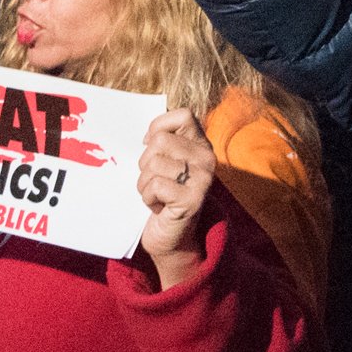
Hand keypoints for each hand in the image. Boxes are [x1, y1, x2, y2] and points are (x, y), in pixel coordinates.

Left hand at [135, 108, 215, 287]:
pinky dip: (147, 198)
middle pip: (159, 140)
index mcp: (201, 145)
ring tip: (157, 195)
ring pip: (154, 164)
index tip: (150, 146)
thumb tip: (148, 132)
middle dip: (145, 162)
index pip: (183, 115)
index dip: (159, 126)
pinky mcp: (192, 199)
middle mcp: (207, 158)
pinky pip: (155, 185)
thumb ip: (162, 142)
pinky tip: (158, 207)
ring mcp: (202, 179)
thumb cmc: (162, 195)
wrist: (171, 237)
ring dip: (144, 184)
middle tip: (155, 180)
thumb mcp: (165, 162)